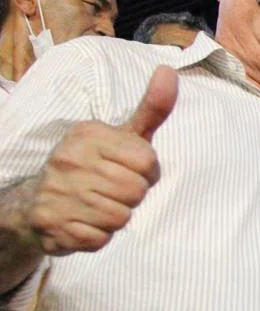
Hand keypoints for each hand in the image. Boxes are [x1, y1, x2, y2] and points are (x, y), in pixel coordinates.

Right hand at [29, 66, 178, 254]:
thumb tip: (170, 71)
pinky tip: (85, 223)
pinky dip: (99, 236)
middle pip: (136, 192)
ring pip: (120, 217)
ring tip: (97, 206)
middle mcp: (69, 159)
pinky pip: (100, 239)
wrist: (37, 203)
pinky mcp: (53, 225)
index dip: (147, 173)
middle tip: (112, 191)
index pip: (148, 163)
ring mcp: (57, 193)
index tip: (129, 170)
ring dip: (116, 218)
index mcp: (89, 134)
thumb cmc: (93, 166)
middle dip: (132, 196)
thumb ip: (151, 109)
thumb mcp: (123, 135)